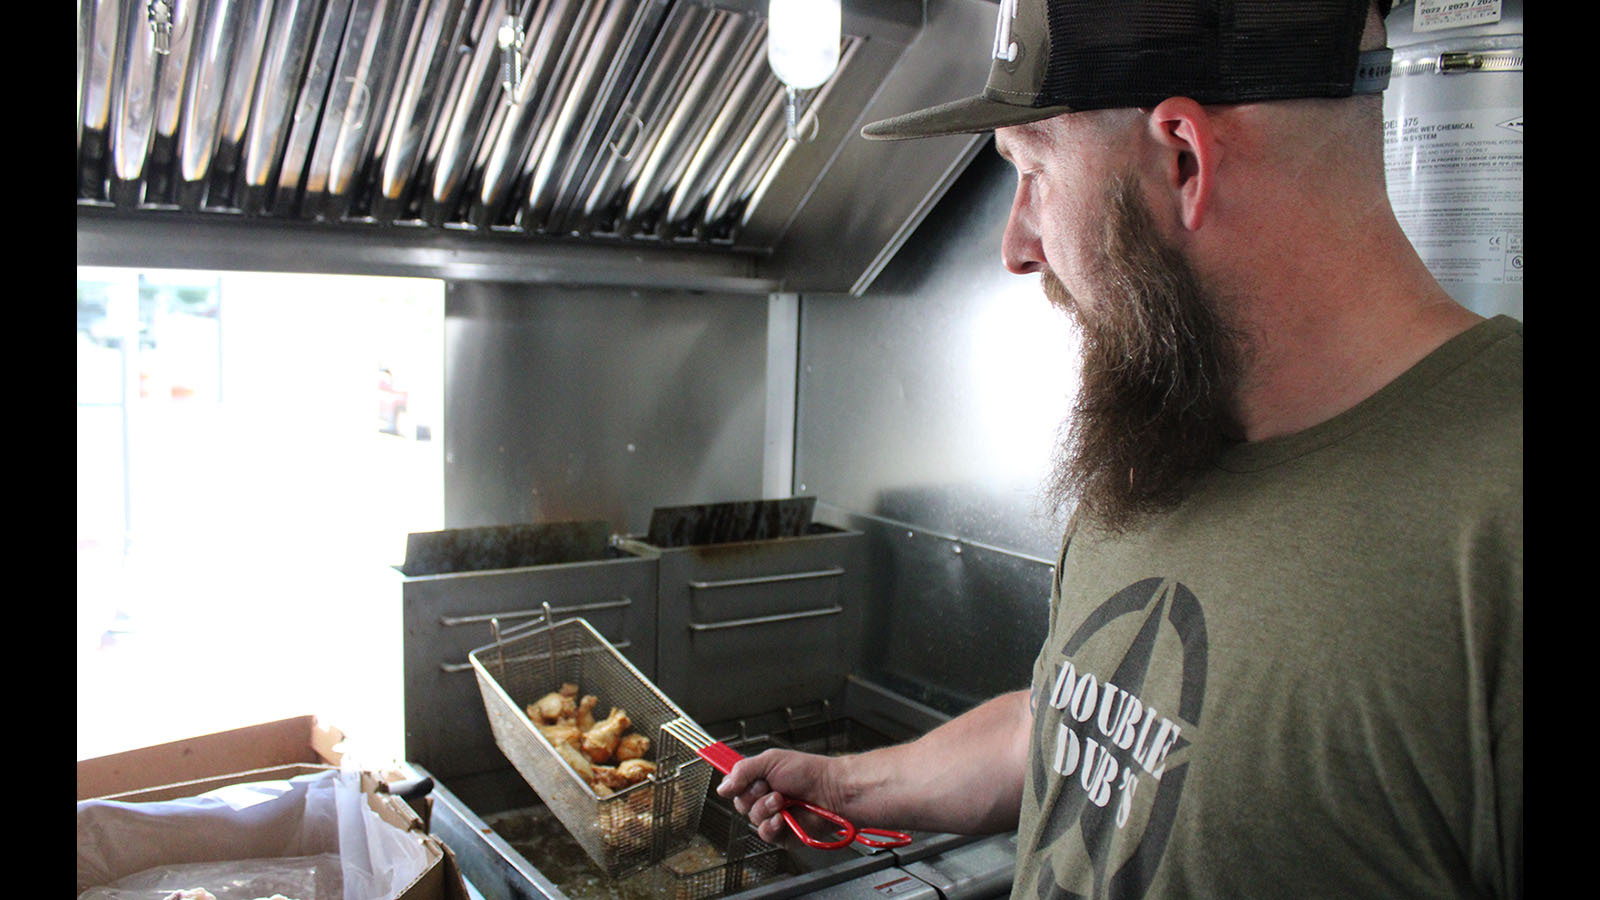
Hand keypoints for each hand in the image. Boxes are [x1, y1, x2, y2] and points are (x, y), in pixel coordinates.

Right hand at [714, 748, 841, 844]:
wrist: (831, 791)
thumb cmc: (808, 772)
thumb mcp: (770, 760)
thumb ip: (743, 771)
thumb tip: (722, 787)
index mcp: (760, 779)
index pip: (735, 785)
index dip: (733, 785)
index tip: (736, 783)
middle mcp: (765, 798)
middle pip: (740, 803)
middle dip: (752, 795)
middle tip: (767, 787)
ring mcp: (773, 816)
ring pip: (752, 819)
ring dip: (765, 808)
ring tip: (781, 800)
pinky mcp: (782, 834)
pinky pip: (765, 834)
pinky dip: (771, 825)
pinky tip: (782, 818)